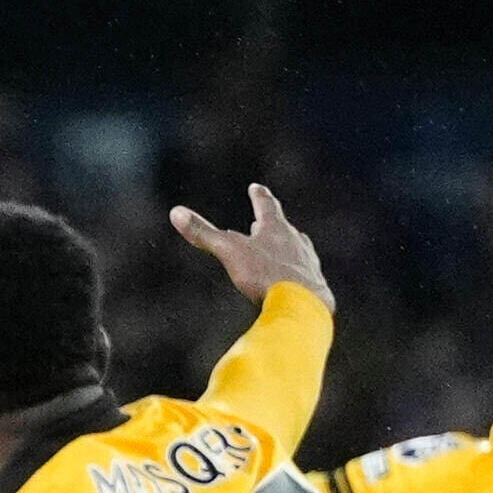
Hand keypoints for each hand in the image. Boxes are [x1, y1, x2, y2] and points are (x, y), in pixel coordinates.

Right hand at [170, 183, 330, 311]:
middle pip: (284, 228)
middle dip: (274, 225)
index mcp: (276, 228)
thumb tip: (175, 212)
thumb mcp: (229, 252)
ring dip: (289, 248)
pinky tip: (297, 283)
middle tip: (268, 219)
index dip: (259, 196)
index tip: (256, 187)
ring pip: (298, 250)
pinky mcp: (316, 286)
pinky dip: (297, 275)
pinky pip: (306, 276)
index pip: (266, 205)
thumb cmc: (265, 275)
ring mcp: (308, 263)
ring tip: (286, 248)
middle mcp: (296, 241)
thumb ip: (203, 234)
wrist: (303, 305)